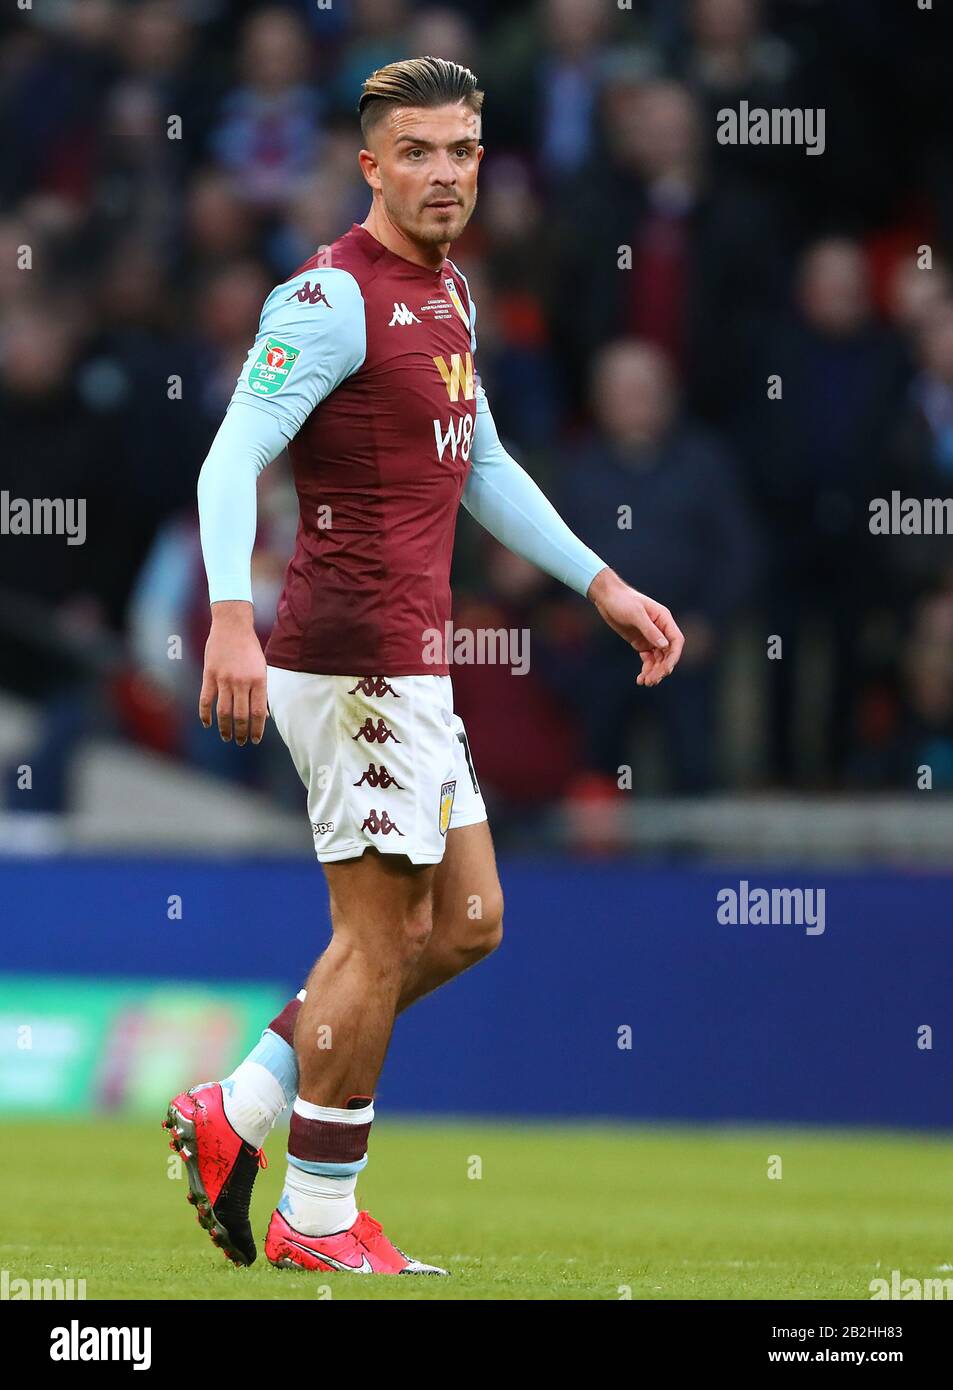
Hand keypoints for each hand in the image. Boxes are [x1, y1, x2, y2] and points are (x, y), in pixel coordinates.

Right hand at [198, 601, 267, 744]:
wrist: (232, 626)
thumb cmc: (250, 649)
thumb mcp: (262, 669)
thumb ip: (262, 692)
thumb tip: (264, 716)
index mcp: (258, 680)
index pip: (258, 712)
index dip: (257, 729)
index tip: (255, 739)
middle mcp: (241, 681)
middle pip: (241, 715)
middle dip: (241, 733)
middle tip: (240, 742)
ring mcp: (224, 679)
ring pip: (223, 711)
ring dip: (224, 728)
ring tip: (226, 737)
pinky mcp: (209, 675)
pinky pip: (206, 700)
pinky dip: (205, 714)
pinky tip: (207, 724)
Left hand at [587, 568, 683, 686]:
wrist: (607, 597)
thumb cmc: (622, 600)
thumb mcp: (635, 614)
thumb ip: (650, 630)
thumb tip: (664, 646)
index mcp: (664, 619)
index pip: (676, 641)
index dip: (674, 656)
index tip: (667, 670)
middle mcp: (661, 630)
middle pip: (668, 654)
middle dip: (662, 668)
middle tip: (652, 681)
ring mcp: (651, 638)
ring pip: (659, 659)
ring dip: (654, 672)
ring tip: (645, 682)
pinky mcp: (641, 643)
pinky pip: (648, 660)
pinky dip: (646, 670)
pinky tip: (640, 679)